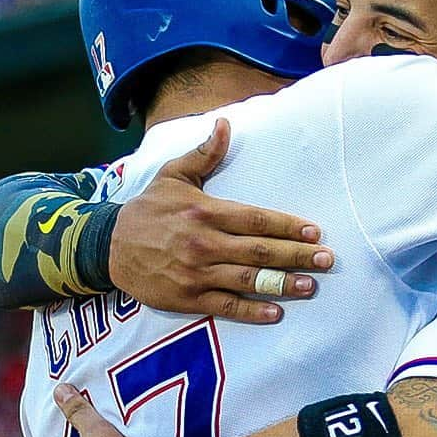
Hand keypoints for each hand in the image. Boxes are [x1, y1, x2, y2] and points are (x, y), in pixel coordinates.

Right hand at [109, 118, 334, 323]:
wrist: (109, 247)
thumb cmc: (147, 210)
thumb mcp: (173, 175)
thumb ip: (204, 153)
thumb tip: (225, 124)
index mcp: (205, 211)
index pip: (256, 219)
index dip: (287, 226)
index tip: (314, 231)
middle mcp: (204, 243)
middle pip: (260, 250)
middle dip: (297, 255)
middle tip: (327, 260)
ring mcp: (197, 273)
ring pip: (248, 279)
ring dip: (282, 283)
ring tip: (311, 285)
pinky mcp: (188, 297)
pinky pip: (226, 305)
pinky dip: (251, 310)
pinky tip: (275, 312)